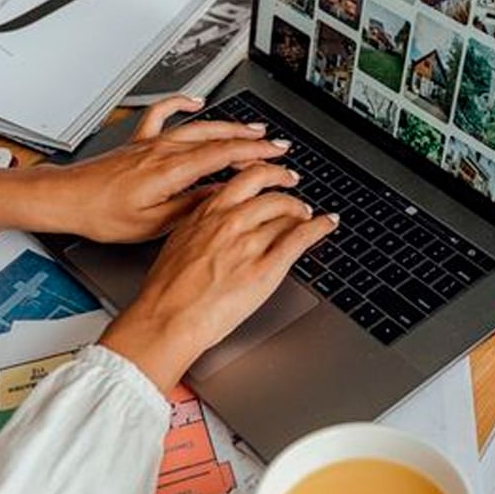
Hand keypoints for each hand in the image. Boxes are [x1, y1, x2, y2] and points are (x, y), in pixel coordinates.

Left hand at [0, 96, 290, 240]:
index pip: (225, 157)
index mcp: (171, 171)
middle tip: (277, 145)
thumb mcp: (153, 224)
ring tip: (253, 129)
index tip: (278, 159)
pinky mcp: (137, 142)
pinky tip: (195, 100)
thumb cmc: (101, 215)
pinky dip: (181, 103)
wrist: (64, 199)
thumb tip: (219, 197)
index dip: (257, 157)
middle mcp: (163, 151)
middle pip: (217, 138)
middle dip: (252, 140)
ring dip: (229, 126)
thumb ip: (190, 207)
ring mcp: (150, 143)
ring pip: (198, 127)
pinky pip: (163, 114)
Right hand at [99, 163, 337, 391]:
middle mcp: (231, 222)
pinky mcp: (266, 268)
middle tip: (296, 197)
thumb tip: (214, 224)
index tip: (272, 176)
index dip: (265, 175)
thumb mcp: (178, 244)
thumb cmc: (166, 291)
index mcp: (207, 214)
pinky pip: (301, 238)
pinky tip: (327, 223)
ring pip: (287, 214)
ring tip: (308, 216)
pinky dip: (320, 227)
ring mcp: (250, 243)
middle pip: (271, 193)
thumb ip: (201, 227)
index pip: (245, 180)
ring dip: (303, 213)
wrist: (167, 318)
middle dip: (288, 192)